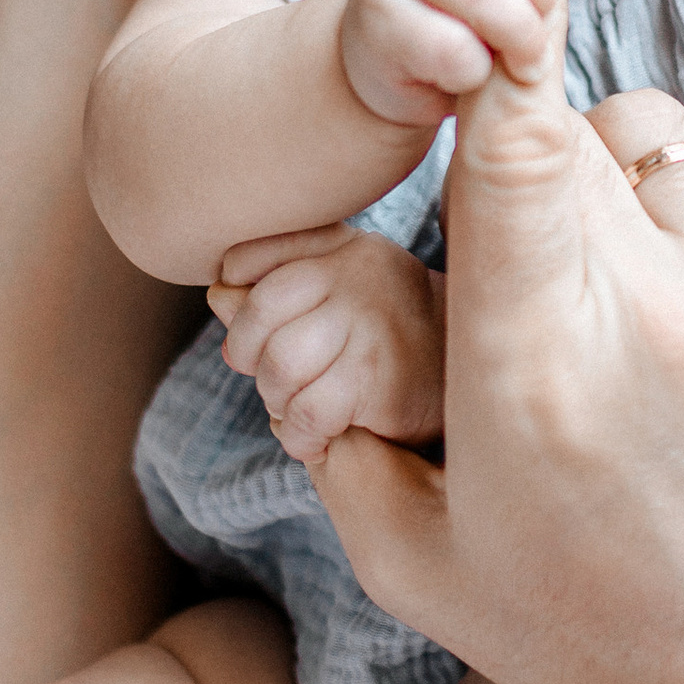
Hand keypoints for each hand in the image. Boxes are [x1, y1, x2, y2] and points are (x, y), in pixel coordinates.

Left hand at [210, 225, 445, 467]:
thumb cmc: (388, 335)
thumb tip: (218, 295)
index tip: (256, 334)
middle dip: (250, 357)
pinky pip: (307, 413)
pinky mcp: (376, 380)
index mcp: (341, 246)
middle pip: (260, 312)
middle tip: (275, 381)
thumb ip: (278, 287)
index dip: (237, 301)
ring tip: (300, 407)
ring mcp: (368, 326)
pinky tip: (316, 437)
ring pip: (279, 365)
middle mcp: (355, 275)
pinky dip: (299, 436)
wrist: (464, 379)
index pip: (249, 258)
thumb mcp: (341, 293)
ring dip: (277, 400)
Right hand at [309, 0, 683, 683]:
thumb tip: (295, 331)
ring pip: (668, 134)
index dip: (488, 70)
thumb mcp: (421, 565)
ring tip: (628, 271)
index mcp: (538, 369)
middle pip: (581, 132)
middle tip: (544, 260)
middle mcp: (660, 314)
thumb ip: (340, 439)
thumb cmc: (599, 636)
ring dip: (632, 176)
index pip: (512, 148)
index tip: (473, 44)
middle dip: (541, 167)